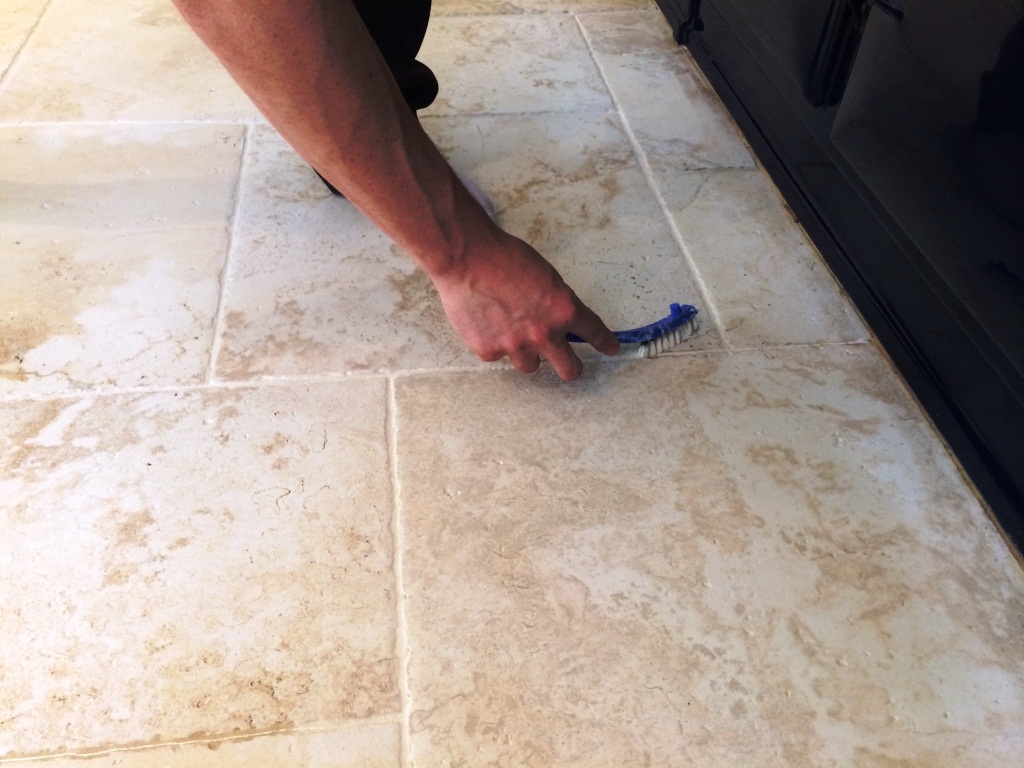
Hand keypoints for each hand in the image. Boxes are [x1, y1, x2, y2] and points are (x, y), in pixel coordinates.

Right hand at [430, 231, 619, 380]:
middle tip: (568, 363)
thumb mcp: (545, 276)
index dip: (605, 343)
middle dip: (571, 367)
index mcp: (563, 310)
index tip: (610, 348)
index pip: (594, 332)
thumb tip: (559, 320)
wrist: (466, 258)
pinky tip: (485, 322)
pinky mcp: (489, 351)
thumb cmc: (504, 257)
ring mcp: (516, 346)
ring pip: (530, 365)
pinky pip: (498, 356)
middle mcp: (544, 334)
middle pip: (569, 370)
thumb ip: (556, 303)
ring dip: (526, 352)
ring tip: (511, 329)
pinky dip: (494, 343)